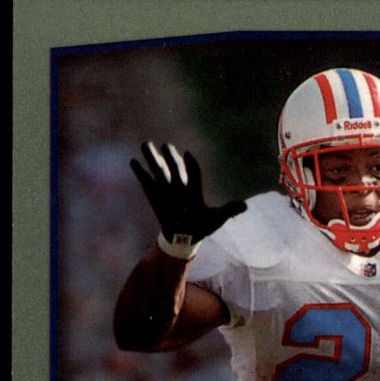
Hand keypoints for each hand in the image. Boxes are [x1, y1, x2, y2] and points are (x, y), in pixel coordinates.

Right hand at [130, 141, 245, 255]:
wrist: (185, 237)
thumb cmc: (202, 227)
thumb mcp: (216, 219)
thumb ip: (228, 210)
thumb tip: (245, 206)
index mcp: (194, 190)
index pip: (193, 174)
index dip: (191, 166)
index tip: (187, 155)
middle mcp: (180, 187)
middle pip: (175, 168)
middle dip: (170, 158)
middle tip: (166, 145)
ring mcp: (166, 191)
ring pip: (159, 171)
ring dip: (152, 158)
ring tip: (145, 143)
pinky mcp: (155, 197)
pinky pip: (146, 183)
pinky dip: (140, 173)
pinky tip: (134, 161)